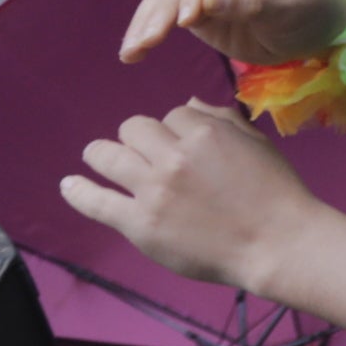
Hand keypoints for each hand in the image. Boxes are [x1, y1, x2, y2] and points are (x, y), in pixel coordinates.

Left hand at [62, 101, 325, 296]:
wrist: (277, 242)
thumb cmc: (275, 192)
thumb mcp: (256, 144)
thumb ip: (222, 120)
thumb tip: (190, 102)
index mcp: (205, 133)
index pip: (173, 114)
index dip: (176, 128)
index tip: (182, 145)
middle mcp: (174, 157)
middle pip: (135, 128)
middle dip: (139, 136)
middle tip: (145, 154)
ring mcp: (153, 191)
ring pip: (108, 155)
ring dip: (101, 153)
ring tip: (97, 156)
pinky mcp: (140, 224)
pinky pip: (97, 202)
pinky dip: (78, 192)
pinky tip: (69, 185)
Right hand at [120, 0, 345, 68]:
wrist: (316, 29)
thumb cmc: (311, 13)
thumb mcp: (289, 11)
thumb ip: (251, 4)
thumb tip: (207, 1)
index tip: (187, 21)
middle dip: (163, 10)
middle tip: (146, 43)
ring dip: (147, 21)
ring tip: (131, 52)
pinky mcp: (198, 5)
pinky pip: (167, 12)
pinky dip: (150, 29)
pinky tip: (133, 51)